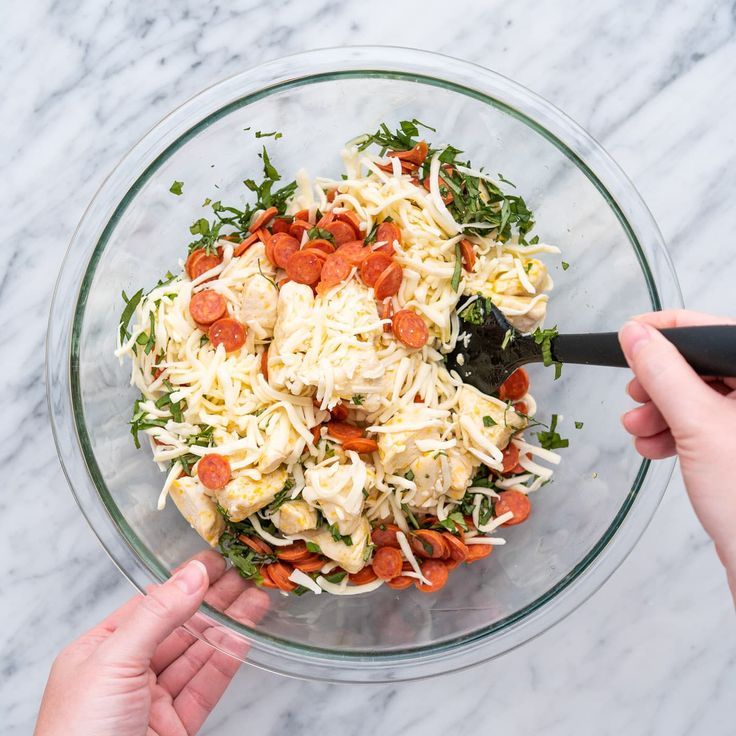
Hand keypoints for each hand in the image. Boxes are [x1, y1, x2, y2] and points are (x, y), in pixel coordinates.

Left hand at [34, 551, 267, 735]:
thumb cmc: (80, 734)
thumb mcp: (114, 662)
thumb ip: (157, 615)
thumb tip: (193, 573)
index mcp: (99, 652)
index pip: (149, 605)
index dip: (184, 581)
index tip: (215, 561)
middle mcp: (126, 673)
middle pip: (178, 628)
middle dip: (212, 601)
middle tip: (246, 574)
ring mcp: (152, 703)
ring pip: (196, 656)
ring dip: (227, 627)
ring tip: (257, 599)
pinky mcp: (175, 728)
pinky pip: (205, 687)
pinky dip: (226, 662)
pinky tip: (245, 637)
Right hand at [618, 310, 735, 597]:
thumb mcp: (697, 424)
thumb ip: (664, 373)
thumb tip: (635, 334)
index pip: (710, 329)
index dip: (664, 330)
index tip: (628, 338)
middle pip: (699, 364)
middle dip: (658, 382)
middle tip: (635, 398)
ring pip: (694, 396)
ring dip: (659, 412)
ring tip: (640, 433)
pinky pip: (699, 423)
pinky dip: (671, 432)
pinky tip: (655, 449)